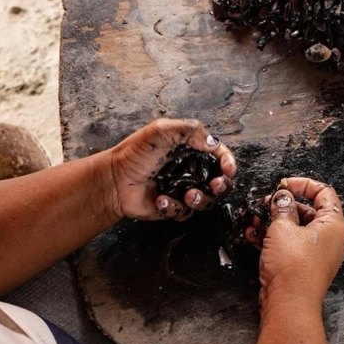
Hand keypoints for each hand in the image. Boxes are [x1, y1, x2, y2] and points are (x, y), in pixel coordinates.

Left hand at [107, 119, 235, 220]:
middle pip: (220, 182)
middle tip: (214, 185)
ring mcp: (183, 190)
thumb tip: (213, 143)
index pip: (219, 156)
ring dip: (201, 199)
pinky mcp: (174, 207)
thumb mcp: (162, 130)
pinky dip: (174, 207)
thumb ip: (190, 131)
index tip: (228, 169)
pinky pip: (185, 213)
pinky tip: (161, 199)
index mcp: (191, 150)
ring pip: (207, 201)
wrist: (115, 180)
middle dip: (222, 185)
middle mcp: (191, 171)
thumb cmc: (135, 153)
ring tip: (188, 195)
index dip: (228, 162)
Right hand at [250, 178, 343, 317]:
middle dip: (283, 205)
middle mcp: (328, 238)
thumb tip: (282, 197)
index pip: (324, 193)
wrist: (289, 304)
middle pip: (308, 210)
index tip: (284, 185)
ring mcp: (316, 253)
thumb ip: (282, 207)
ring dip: (274, 222)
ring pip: (295, 228)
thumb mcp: (283, 228)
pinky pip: (289, 244)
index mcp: (333, 224)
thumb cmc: (293, 268)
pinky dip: (273, 238)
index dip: (303, 185)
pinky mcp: (302, 265)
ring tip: (255, 220)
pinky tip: (254, 236)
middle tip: (266, 204)